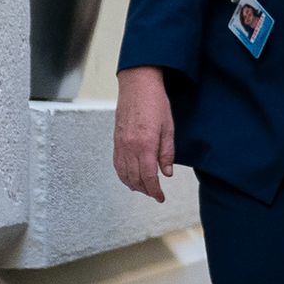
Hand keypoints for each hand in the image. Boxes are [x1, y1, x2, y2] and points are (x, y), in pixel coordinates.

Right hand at [113, 66, 174, 201]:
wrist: (137, 85)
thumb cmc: (155, 102)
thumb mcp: (168, 127)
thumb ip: (167, 152)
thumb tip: (167, 173)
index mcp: (145, 145)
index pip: (149, 177)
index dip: (155, 191)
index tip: (160, 197)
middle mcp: (130, 147)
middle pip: (135, 179)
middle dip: (146, 190)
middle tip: (155, 194)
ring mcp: (120, 144)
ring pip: (124, 174)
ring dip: (133, 185)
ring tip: (144, 188)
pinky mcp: (115, 141)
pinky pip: (117, 164)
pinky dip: (123, 175)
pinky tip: (129, 177)